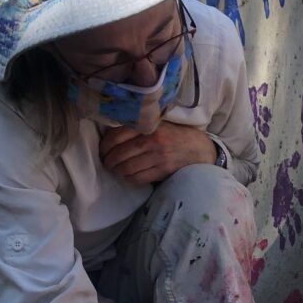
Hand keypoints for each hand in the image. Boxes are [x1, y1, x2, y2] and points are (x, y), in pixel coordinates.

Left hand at [99, 123, 214, 184]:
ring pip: (127, 167)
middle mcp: (152, 140)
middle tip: (105, 162)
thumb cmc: (175, 135)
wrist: (199, 148)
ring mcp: (158, 156)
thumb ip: (138, 127)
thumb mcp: (158, 124)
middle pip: (120, 153)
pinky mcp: (163, 170)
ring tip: (114, 170)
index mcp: (148, 125)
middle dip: (108, 160)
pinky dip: (128, 178)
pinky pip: (138, 177)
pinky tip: (126, 176)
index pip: (117, 135)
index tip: (102, 150)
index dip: (105, 145)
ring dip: (116, 171)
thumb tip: (111, 136)